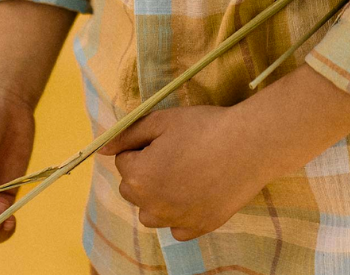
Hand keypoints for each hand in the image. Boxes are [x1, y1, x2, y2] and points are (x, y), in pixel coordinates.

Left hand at [98, 103, 273, 240]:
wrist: (248, 145)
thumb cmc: (203, 127)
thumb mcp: (162, 120)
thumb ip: (127, 135)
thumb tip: (101, 149)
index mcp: (139, 178)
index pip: (124, 162)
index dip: (142, 147)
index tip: (165, 138)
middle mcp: (152, 207)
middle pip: (134, 189)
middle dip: (146, 172)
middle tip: (175, 152)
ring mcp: (176, 221)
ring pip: (152, 212)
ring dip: (159, 196)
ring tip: (185, 172)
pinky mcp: (198, 229)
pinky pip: (177, 227)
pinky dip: (181, 213)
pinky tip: (197, 191)